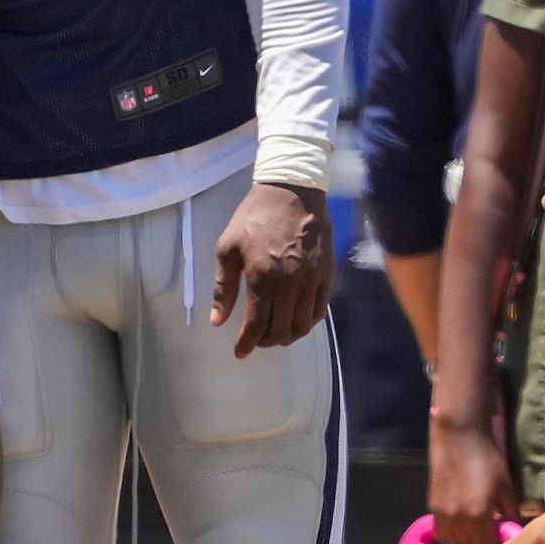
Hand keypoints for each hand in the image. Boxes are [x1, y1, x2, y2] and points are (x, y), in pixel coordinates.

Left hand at [211, 182, 333, 358]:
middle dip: (266, 342)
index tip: (240, 353)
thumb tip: (218, 321)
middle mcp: (290, 284)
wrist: (291, 190)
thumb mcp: (228, 247)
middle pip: (280, 330)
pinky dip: (307, 323)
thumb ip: (223, 287)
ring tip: (276, 334)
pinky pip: (320, 310)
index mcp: (262, 278)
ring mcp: (311, 280)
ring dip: (287, 337)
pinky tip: (296, 321)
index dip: (247, 344)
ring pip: (302, 325)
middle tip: (257, 341)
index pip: (257, 324)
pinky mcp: (327, 274)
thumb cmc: (254, 217)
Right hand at [428, 422, 518, 543]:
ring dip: (464, 541)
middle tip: (491, 536)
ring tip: (475, 529)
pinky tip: (461, 519)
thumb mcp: (506, 487)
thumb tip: (515, 530)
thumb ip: (510, 513)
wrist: (459, 437)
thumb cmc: (487, 459)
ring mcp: (441, 513)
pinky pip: (441, 529)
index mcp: (477, 516)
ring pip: (452, 542)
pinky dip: (452, 531)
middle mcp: (456, 520)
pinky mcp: (432, 505)